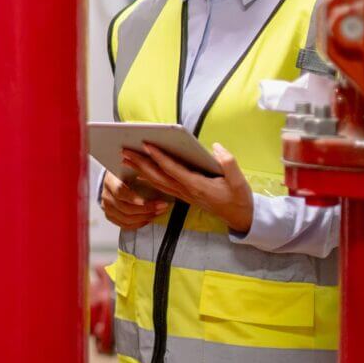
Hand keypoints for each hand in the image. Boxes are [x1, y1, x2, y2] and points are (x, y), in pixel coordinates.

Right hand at [100, 172, 169, 230]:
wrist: (114, 179)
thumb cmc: (125, 174)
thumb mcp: (132, 170)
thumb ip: (142, 174)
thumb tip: (158, 180)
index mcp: (110, 181)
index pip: (120, 191)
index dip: (133, 198)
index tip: (147, 201)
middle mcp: (106, 195)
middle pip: (125, 208)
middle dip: (146, 209)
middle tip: (160, 206)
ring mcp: (107, 207)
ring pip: (126, 219)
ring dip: (144, 218)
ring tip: (157, 212)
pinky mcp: (111, 216)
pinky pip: (125, 225)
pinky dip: (138, 224)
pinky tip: (148, 219)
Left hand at [120, 143, 254, 232]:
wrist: (239, 217)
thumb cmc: (238, 198)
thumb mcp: (239, 181)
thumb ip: (228, 163)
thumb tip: (215, 147)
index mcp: (197, 185)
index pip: (172, 169)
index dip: (159, 157)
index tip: (146, 145)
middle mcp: (186, 191)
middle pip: (158, 176)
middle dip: (140, 163)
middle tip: (124, 151)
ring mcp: (183, 195)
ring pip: (157, 182)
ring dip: (140, 170)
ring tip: (126, 159)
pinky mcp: (184, 196)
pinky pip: (162, 187)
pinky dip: (149, 178)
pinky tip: (140, 172)